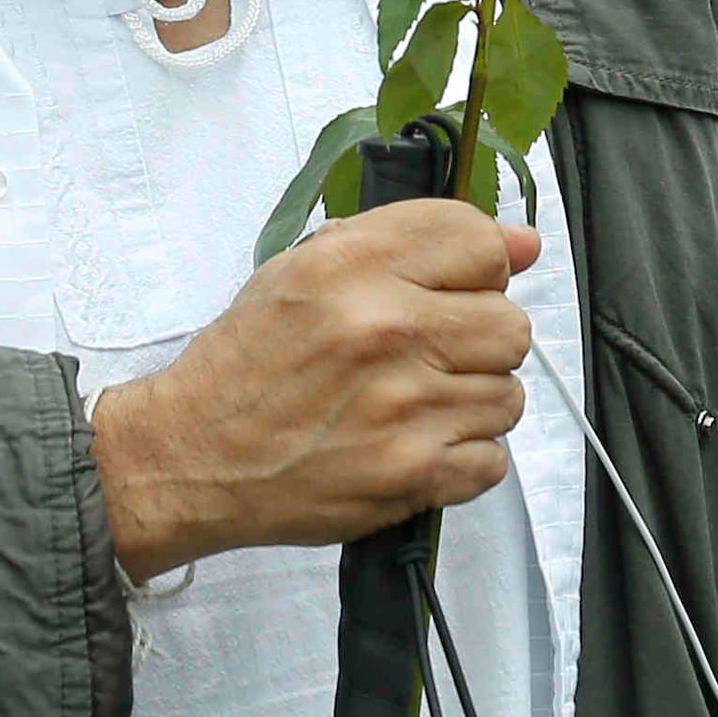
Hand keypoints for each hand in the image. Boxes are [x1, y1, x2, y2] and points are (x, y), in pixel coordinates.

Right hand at [90, 198, 538, 579]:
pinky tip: (414, 445)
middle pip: (509, 325)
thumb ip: (414, 244)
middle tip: (428, 355)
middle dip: (477, 340)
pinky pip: (493, 460)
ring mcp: (405, 406)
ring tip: (414, 404)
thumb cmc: (249, 361)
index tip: (453, 289)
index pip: (480, 242)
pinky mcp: (412, 474)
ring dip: (471, 402)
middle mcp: (385, 328)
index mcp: (352, 265)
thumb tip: (525, 244)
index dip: (478, 268)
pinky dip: (462, 458)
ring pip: (508, 396)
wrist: (192, 455)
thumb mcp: (308, 269)